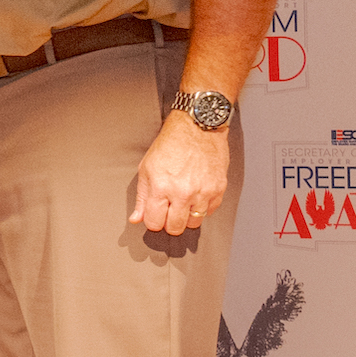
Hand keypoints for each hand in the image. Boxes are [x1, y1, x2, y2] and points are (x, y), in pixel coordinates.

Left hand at [131, 109, 229, 236]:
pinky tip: (196, 196)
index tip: (155, 216)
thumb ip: (141, 197)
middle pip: (175, 228)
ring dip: (187, 217)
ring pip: (194, 223)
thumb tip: (136, 218)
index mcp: (161, 188)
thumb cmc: (170, 145)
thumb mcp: (146, 169)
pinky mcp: (218, 189)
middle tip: (169, 212)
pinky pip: (210, 212)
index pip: (154, 223)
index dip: (153, 222)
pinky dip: (202, 208)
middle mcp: (183, 193)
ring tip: (183, 202)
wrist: (197, 128)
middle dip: (169, 224)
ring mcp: (203, 192)